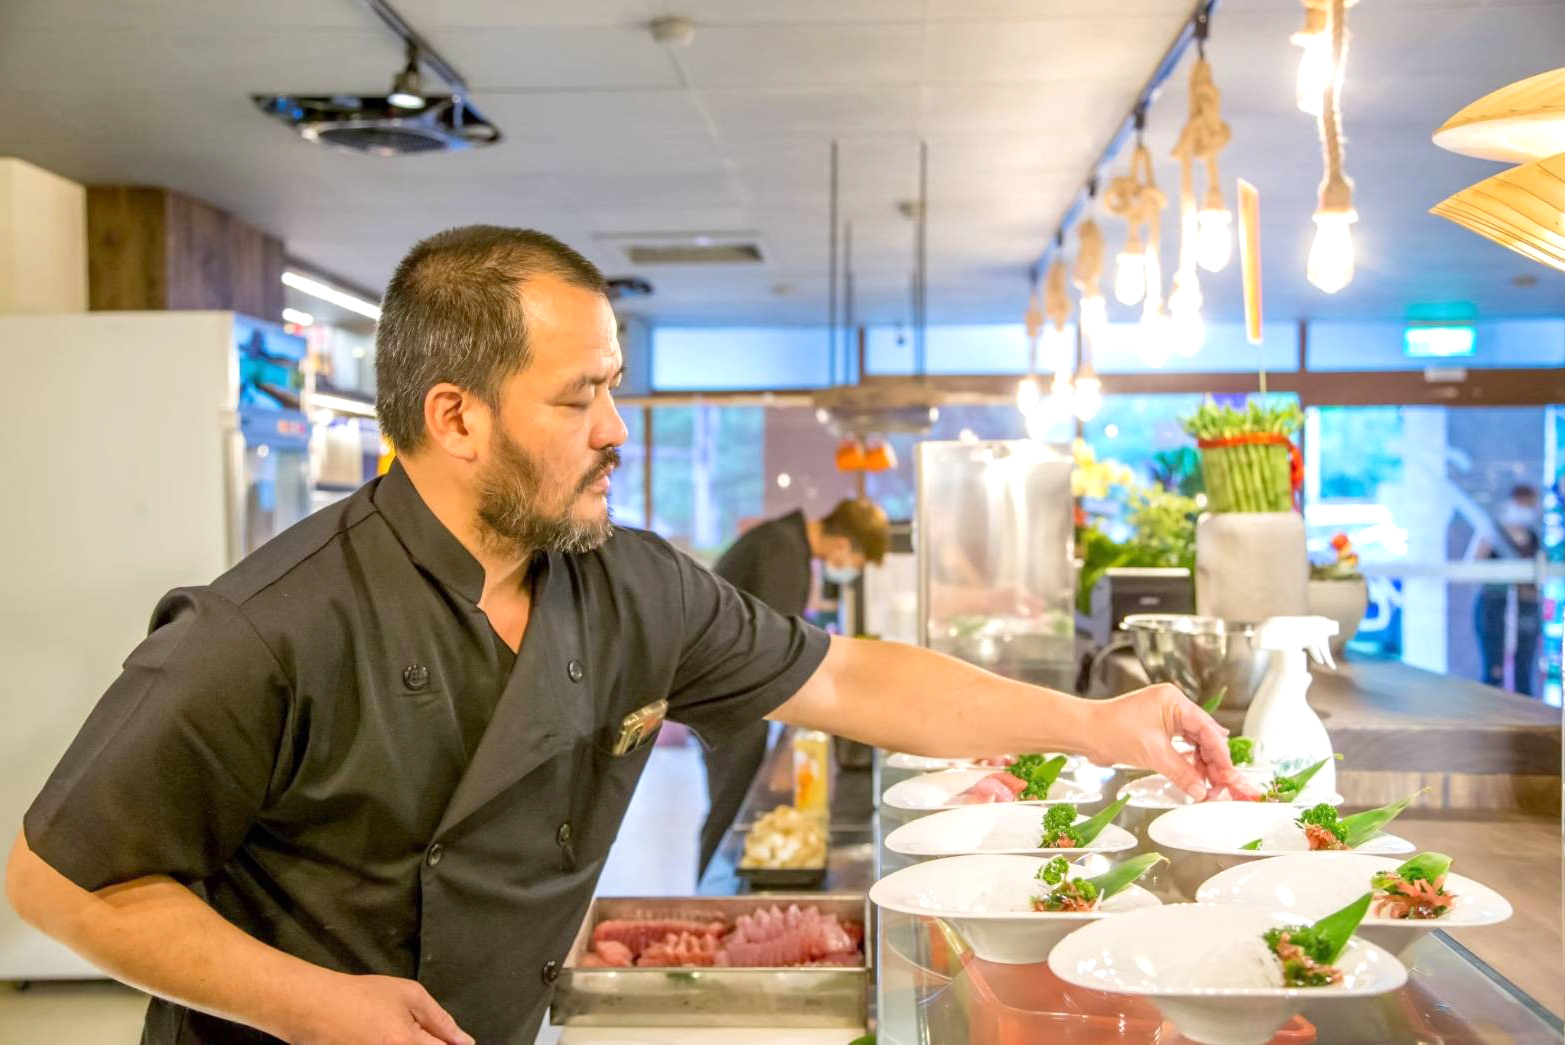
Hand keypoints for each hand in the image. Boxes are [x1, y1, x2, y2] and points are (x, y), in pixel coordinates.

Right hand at [289, 973, 473, 1044]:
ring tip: (393, 1031)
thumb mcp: (409, 995)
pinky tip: (384, 1036)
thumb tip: (465, 1041)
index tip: (449, 1041)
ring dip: (411, 1044)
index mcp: (407, 1044)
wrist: (315, 1007)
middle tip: (412, 1033)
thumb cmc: (362, 996)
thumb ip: (440, 1020)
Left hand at [1083, 684, 1256, 800]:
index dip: (1220, 753)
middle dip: (1212, 760)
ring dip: (1200, 763)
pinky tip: (1194, 775)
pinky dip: (1187, 761)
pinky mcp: (1156, 729)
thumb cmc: (1112, 731)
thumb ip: (1182, 773)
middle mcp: (1171, 706)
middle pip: (1202, 734)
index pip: (1207, 728)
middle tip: (1219, 783)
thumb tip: (1201, 790)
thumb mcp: (1154, 754)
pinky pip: (1179, 745)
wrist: (1085, 732)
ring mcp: (1163, 717)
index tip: (1228, 773)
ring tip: (1208, 784)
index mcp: (1174, 701)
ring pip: (1192, 741)